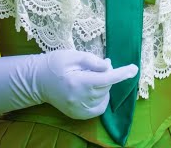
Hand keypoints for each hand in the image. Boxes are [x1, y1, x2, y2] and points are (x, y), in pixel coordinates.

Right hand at [0, 49, 138, 120]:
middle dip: (108, 75)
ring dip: (104, 87)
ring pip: (104, 97)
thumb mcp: (72, 55)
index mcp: (78, 81)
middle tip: (100, 66)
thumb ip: (92, 60)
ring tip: (92, 77)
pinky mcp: (77, 115)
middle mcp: (79, 98)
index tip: (134, 69)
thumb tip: (108, 66)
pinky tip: (95, 90)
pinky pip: (99, 109)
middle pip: (106, 87)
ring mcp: (78, 109)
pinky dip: (102, 99)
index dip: (122, 73)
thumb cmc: (55, 64)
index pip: (106, 79)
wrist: (36, 81)